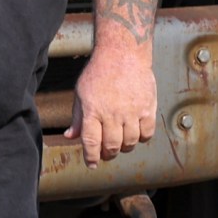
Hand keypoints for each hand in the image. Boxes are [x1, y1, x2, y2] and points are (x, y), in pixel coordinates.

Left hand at [61, 44, 156, 166]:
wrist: (123, 53)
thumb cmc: (100, 71)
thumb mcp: (81, 92)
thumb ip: (77, 117)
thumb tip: (70, 136)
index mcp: (93, 110)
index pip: (91, 143)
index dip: (91, 158)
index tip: (92, 164)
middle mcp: (112, 113)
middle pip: (112, 146)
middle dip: (108, 154)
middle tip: (107, 153)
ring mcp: (131, 112)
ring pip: (130, 143)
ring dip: (124, 147)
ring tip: (121, 142)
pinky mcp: (147, 108)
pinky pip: (147, 133)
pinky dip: (141, 138)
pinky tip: (136, 133)